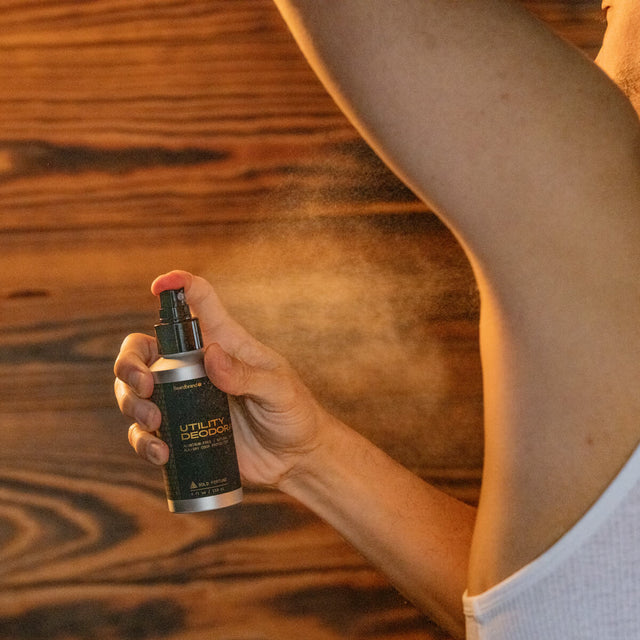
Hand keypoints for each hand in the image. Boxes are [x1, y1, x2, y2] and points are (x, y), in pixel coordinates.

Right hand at [114, 270, 330, 487]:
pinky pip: (145, 433)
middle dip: (129, 363)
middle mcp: (196, 366)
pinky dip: (143, 441)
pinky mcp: (181, 432)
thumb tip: (211, 355)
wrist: (294, 458)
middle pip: (144, 350)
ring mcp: (184, 399)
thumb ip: (247, 375)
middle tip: (143, 385)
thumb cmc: (293, 413)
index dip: (177, 285)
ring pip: (134, 391)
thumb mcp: (279, 390)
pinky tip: (161, 453)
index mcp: (223, 342)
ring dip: (131, 403)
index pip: (198, 302)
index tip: (158, 285)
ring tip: (154, 422)